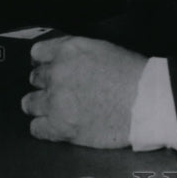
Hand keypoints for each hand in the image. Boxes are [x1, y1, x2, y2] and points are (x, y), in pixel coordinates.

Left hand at [21, 36, 146, 147]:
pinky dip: (45, 128)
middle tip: (60, 91)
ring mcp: (55, 101)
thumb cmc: (133, 74)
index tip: (48, 68)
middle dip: (46, 84)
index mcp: (68, 50)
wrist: (146, 101)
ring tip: (57, 110)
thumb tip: (64, 61)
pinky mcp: (59, 127)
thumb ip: (77, 53)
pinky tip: (58, 126)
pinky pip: (36, 128)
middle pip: (35, 78)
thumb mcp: (102, 48)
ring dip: (41, 105)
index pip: (38, 53)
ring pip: (30, 103)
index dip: (43, 62)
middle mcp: (57, 73)